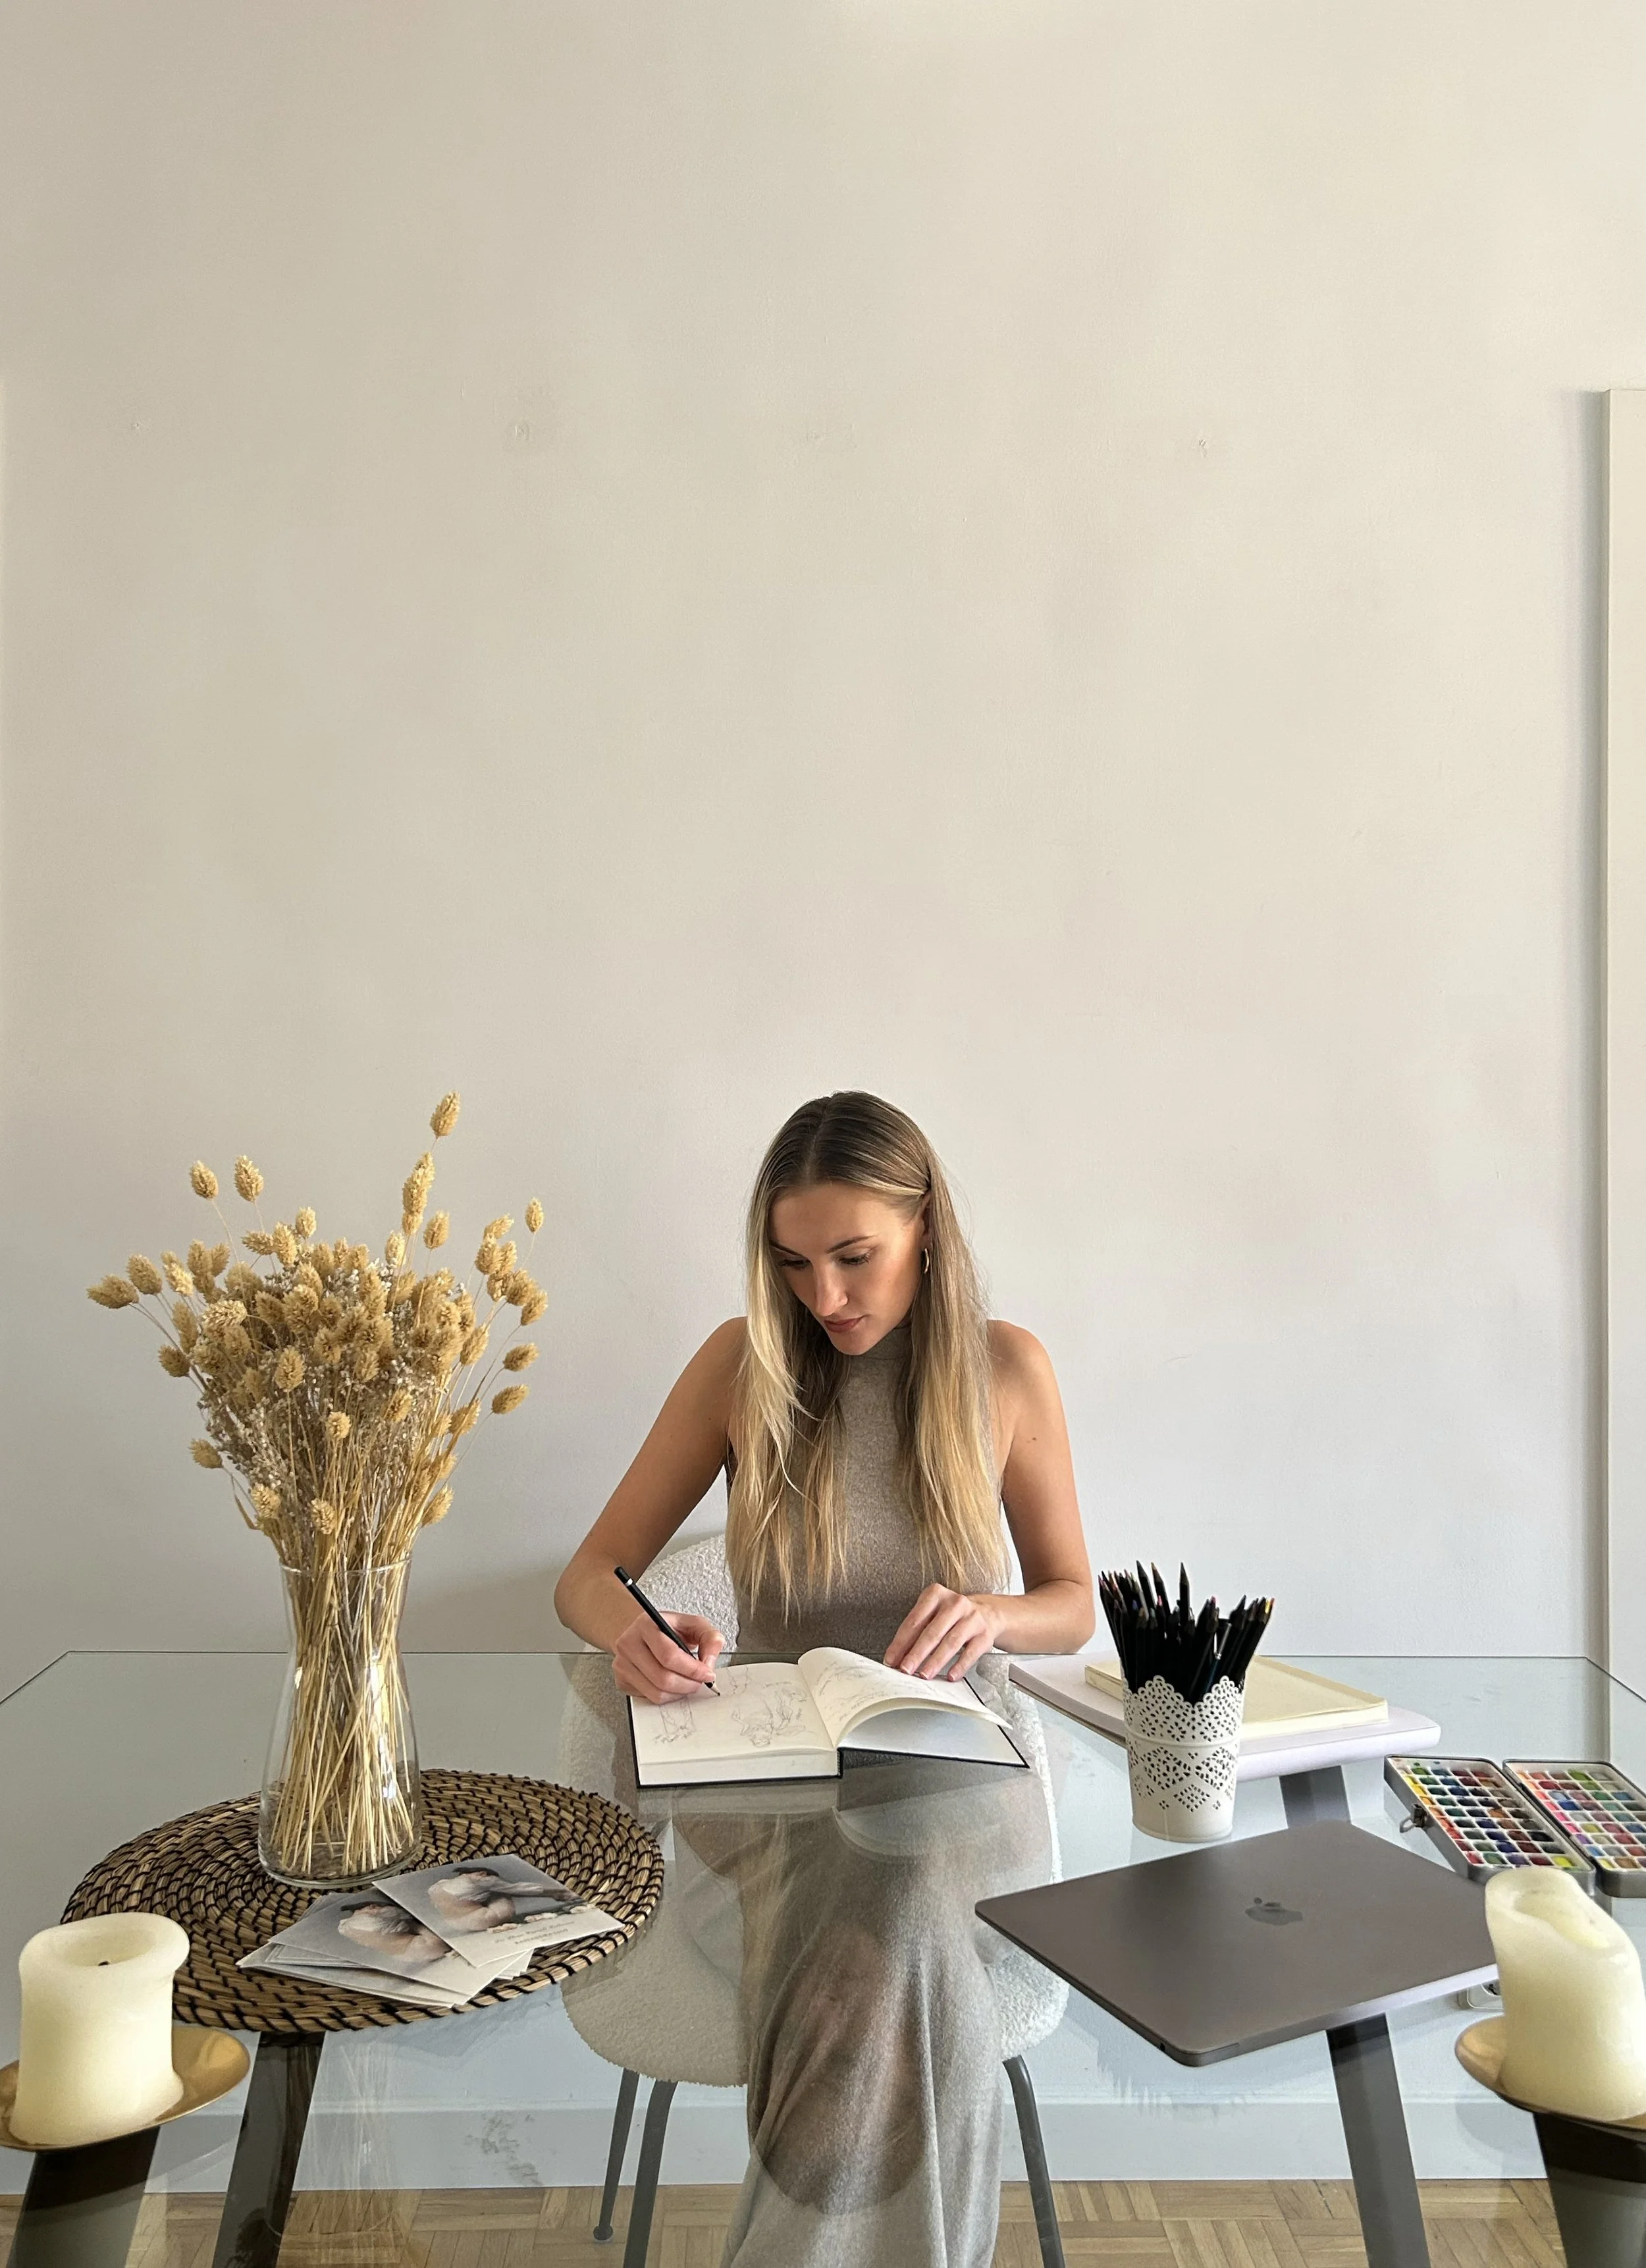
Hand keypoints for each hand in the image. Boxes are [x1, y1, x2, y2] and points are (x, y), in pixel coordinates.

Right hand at [613, 1609, 723, 1703]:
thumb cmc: (667, 1628)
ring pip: (657, 1693)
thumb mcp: (692, 1624)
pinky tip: (672, 1685)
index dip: (692, 1669)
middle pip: (663, 1678)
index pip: (669, 1655)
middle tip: (699, 1682)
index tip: (707, 1674)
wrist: (641, 1632)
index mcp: (646, 1624)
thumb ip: (710, 1637)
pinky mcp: (621, 1680)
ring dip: (679, 1693)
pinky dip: (667, 1696)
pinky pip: (649, 1698)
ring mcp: (622, 1663)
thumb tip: (709, 1662)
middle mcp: (629, 1643)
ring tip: (687, 1683)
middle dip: (688, 1684)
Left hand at [884, 1587, 1004, 1681]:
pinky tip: (950, 1676)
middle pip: (932, 1632)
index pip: (915, 1621)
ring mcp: (972, 1618)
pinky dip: (960, 1665)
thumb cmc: (951, 1616)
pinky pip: (971, 1652)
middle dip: (916, 1653)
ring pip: (951, 1642)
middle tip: (905, 1669)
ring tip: (924, 1675)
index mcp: (936, 1594)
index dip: (901, 1642)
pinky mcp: (985, 1634)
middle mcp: (955, 1603)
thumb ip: (916, 1632)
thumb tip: (897, 1657)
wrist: (988, 1613)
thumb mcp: (932, 1614)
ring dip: (935, 1661)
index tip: (891, 1659)